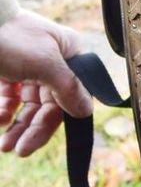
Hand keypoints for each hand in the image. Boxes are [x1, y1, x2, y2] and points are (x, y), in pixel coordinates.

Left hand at [0, 10, 92, 155]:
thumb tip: (87, 111)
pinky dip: (5, 112)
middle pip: (47, 105)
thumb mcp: (44, 63)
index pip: (68, 97)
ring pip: (28, 105)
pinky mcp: (7, 71)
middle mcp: (52, 61)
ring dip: (17, 126)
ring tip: (4, 145)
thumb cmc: (10, 36)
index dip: (52, 122)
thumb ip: (67, 88)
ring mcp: (28, 67)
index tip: (32, 143)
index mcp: (68, 54)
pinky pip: (10, 99)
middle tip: (17, 149)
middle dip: (30, 128)